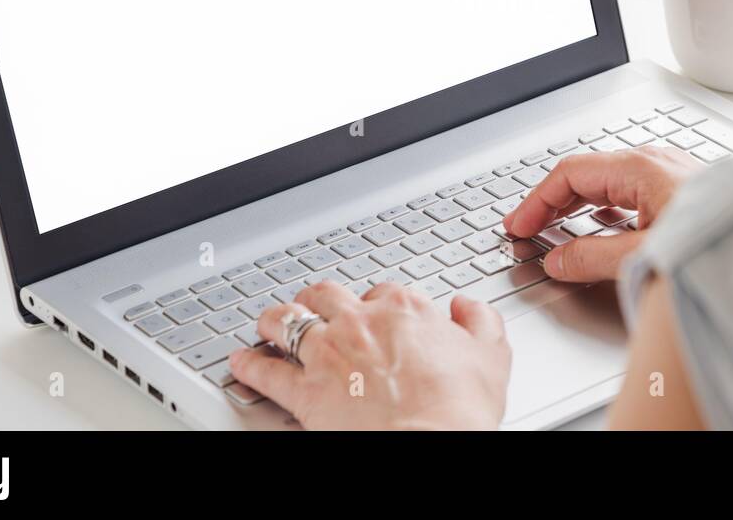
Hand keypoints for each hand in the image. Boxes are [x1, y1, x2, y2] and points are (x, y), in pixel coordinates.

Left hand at [229, 281, 510, 429]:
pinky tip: (241, 364)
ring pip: (288, 321)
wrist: (430, 441)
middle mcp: (360, 322)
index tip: (374, 313)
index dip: (375, 303)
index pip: (382, 292)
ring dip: (275, 319)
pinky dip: (249, 366)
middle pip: (326, 295)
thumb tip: (467, 306)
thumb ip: (480, 321)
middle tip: (313, 304)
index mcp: (404, 309)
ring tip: (268, 322)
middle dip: (317, 298)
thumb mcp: (491, 354)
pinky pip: (266, 372)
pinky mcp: (304, 390)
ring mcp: (328, 353)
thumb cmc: (459, 406)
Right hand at [504, 146, 699, 282]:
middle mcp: (655, 163)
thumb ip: (591, 257)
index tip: (518, 226)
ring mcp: (672, 173)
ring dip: (579, 204)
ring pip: (609, 181)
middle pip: (586, 174)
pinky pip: (632, 190)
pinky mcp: (685, 190)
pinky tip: (605, 224)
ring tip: (559, 229)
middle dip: (552, 202)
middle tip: (528, 229)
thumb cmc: (718, 242)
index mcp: (639, 168)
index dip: (535, 202)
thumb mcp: (642, 255)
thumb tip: (557, 260)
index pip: (568, 174)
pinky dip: (606, 206)